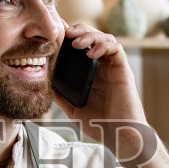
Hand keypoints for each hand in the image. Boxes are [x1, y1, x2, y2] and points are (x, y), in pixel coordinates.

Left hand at [51, 24, 147, 154]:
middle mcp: (103, 67)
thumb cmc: (101, 126)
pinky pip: (116, 49)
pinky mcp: (123, 71)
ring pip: (106, 38)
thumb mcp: (74, 109)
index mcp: (92, 73)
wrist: (120, 137)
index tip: (57, 33)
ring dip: (90, 35)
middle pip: (94, 37)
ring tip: (76, 42)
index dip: (71, 37)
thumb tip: (45, 85)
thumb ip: (62, 96)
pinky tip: (91, 53)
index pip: (82, 47)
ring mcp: (114, 68)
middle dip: (80, 30)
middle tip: (66, 32)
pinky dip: (104, 45)